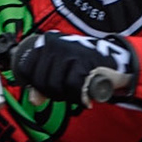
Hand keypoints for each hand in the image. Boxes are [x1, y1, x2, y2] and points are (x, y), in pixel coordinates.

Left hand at [11, 33, 136, 106]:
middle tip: (69, 90)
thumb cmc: (85, 66)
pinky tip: (86, 95)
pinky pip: (72, 88)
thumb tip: (34, 99)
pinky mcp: (84, 62)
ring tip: (78, 90)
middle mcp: (55, 44)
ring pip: (54, 86)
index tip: (51, 87)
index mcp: (46, 42)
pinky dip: (79, 97)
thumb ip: (43, 84)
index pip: (26, 69)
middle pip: (41, 81)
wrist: (116, 62)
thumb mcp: (60, 71)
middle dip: (54, 92)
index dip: (37, 84)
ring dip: (67, 96)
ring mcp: (69, 52)